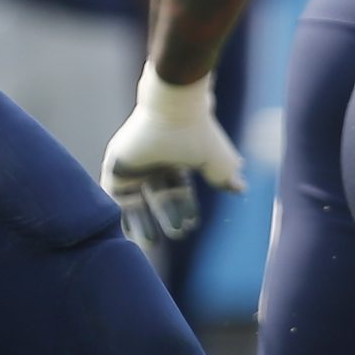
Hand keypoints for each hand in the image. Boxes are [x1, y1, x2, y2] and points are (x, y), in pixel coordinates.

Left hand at [100, 66, 243, 250]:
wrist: (173, 110)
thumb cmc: (197, 134)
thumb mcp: (215, 162)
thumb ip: (224, 177)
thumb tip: (241, 189)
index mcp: (176, 158)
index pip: (178, 189)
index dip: (184, 207)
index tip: (191, 224)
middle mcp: (154, 160)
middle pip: (157, 196)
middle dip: (165, 217)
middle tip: (175, 235)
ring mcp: (134, 162)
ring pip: (135, 199)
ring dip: (142, 222)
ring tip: (150, 243)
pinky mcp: (116, 163)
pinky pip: (113, 194)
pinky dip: (119, 212)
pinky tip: (127, 231)